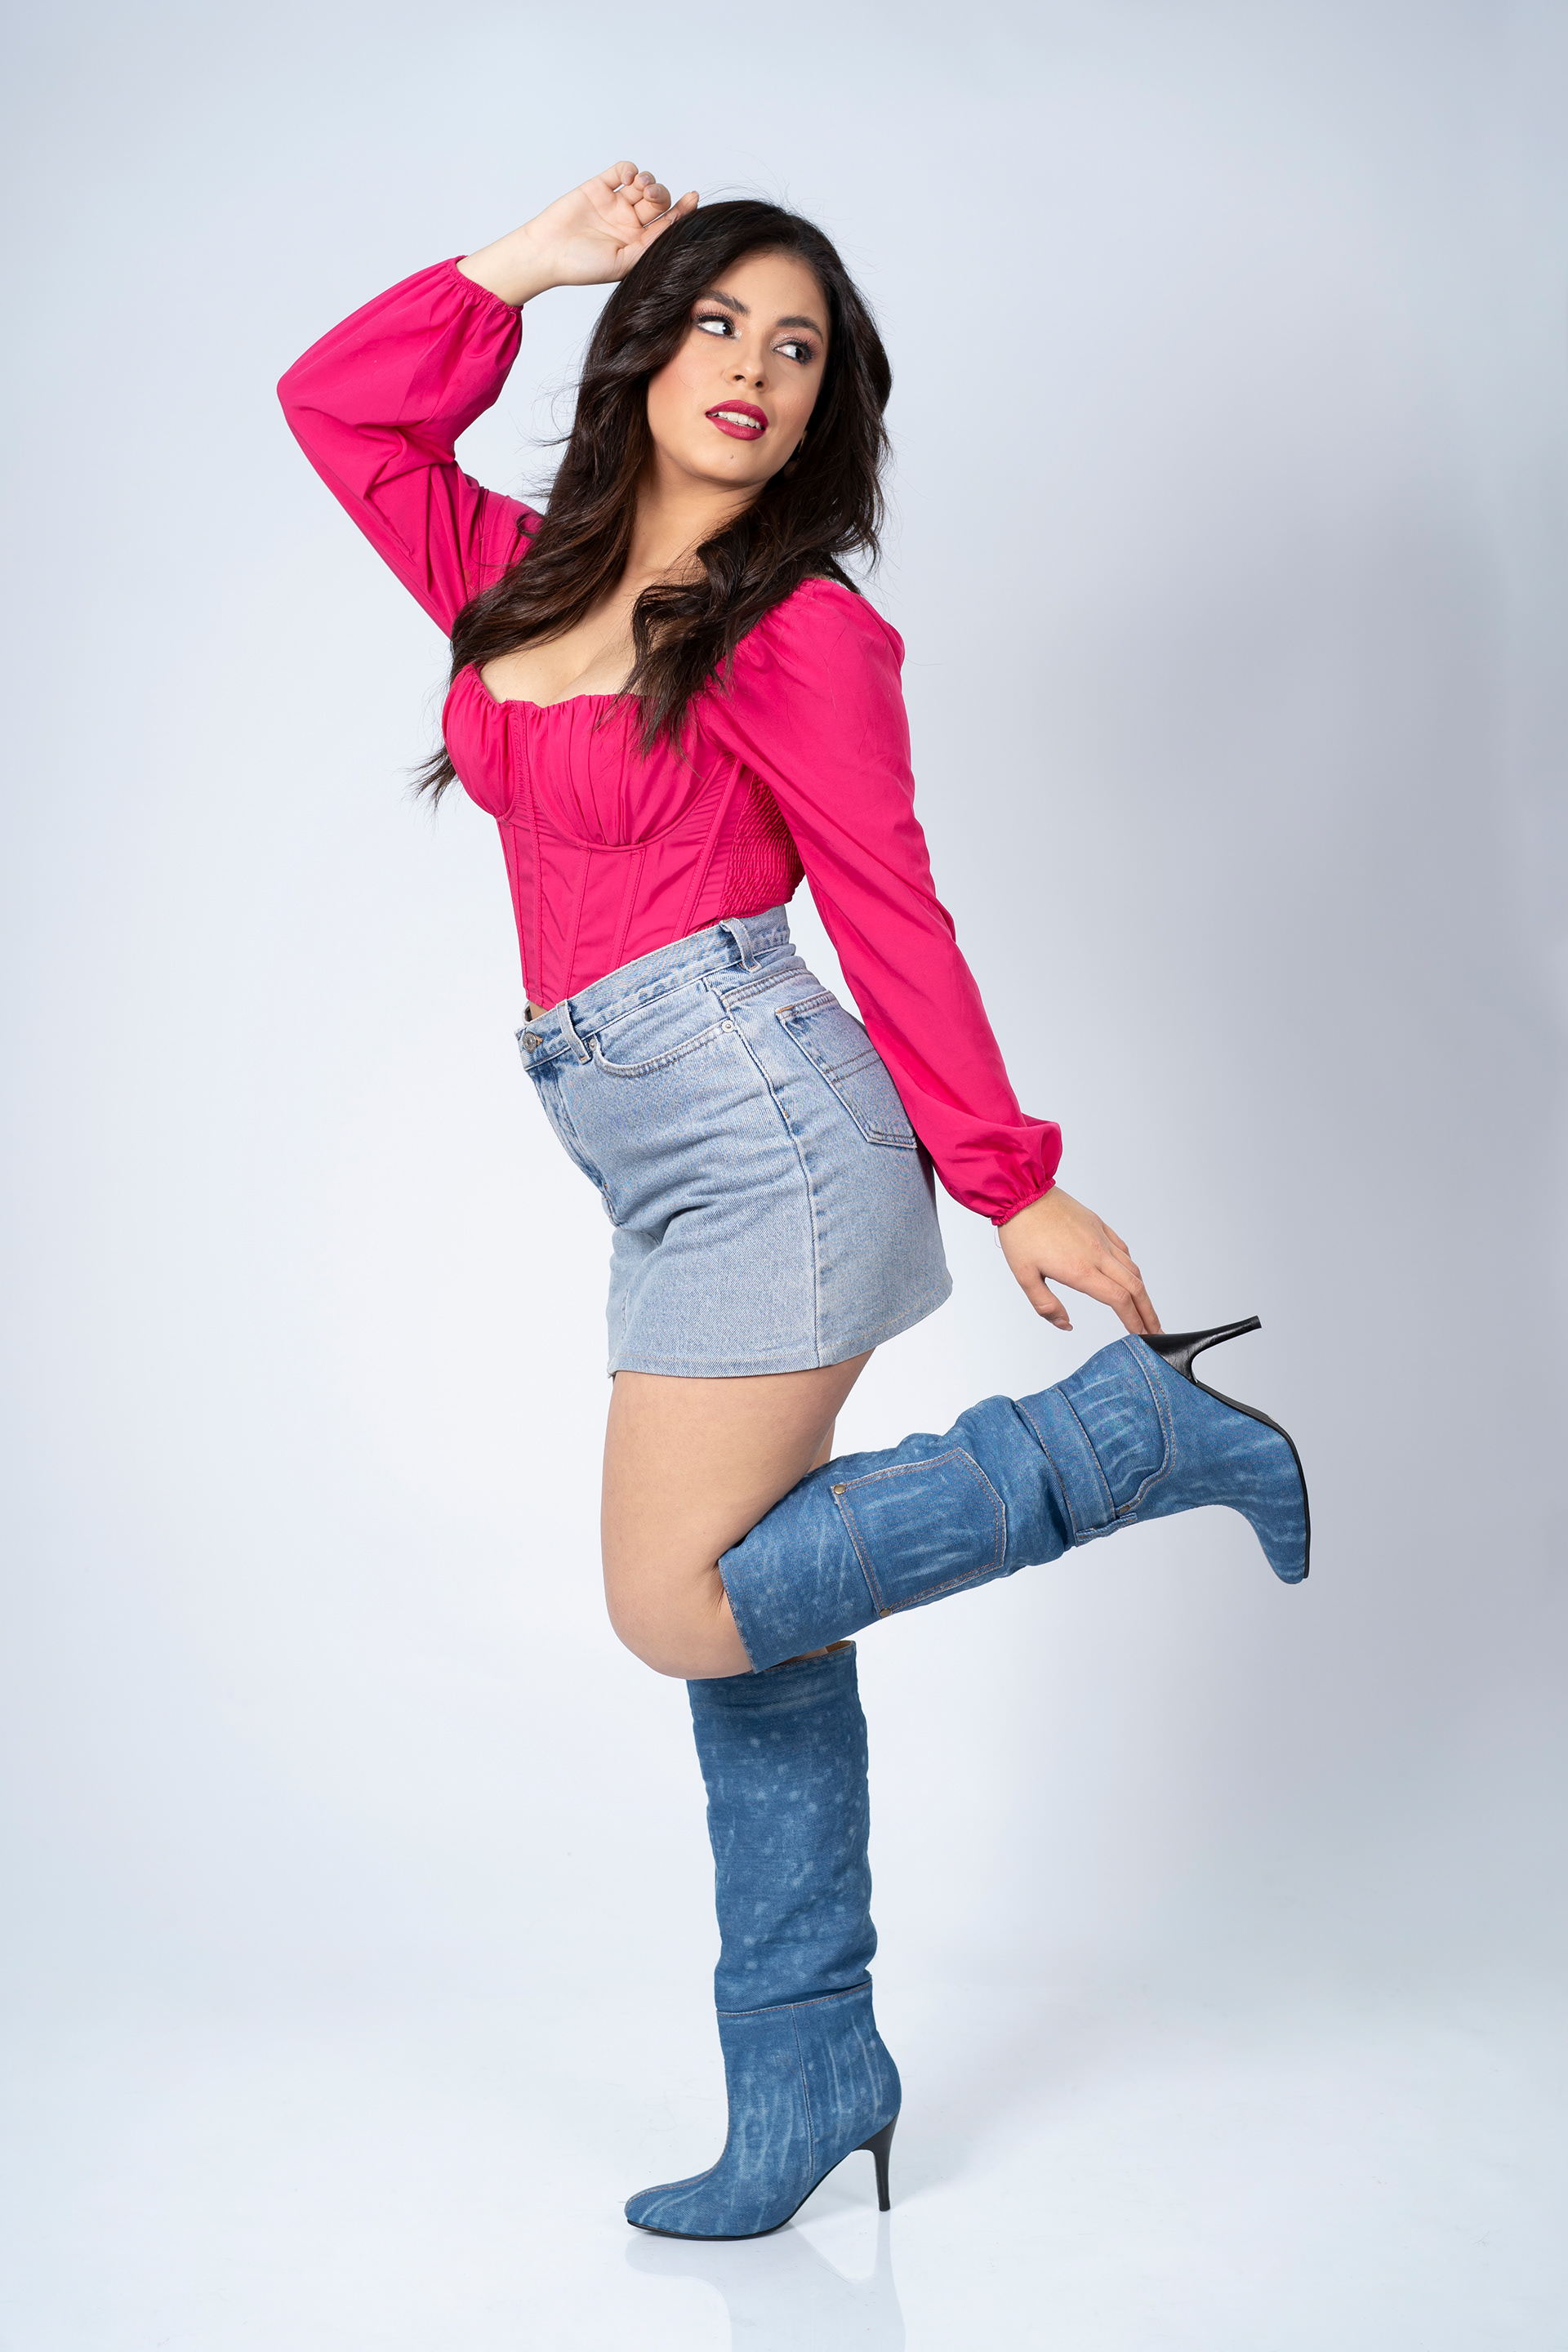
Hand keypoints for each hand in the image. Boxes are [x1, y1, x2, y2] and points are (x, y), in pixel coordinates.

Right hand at [458, 164, 698, 306]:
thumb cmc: (583, 266)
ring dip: (649, 181)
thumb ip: (651, 244)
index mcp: (639, 244)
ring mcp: (614, 204)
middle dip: (661, 195)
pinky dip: (629, 169)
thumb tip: (677, 225)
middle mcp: (629, 223)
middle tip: (651, 196)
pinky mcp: (599, 188)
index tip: (694, 197)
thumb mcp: (625, 262)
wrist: (547, 253)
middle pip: (658, 201)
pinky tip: (628, 177)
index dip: (684, 210)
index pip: (668, 223)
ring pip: (643, 184)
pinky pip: (621, 171)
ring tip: (640, 186)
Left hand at [997, 1187, 1160, 1336]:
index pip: (1119, 1301)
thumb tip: (1065, 1324)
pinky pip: (1123, 1250)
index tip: (1141, 1336)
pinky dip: (1131, 1267)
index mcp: (1080, 1269)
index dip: (1134, 1321)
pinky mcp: (1099, 1225)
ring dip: (1143, 1293)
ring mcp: (1101, 1238)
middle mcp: (1098, 1254)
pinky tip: (1130, 1277)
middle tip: (1156, 1332)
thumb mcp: (1024, 1276)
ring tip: (1146, 1309)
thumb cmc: (1021, 1233)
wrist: (1022, 1192)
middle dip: (1148, 1314)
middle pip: (1135, 1288)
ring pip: (1132, 1269)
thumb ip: (1045, 1305)